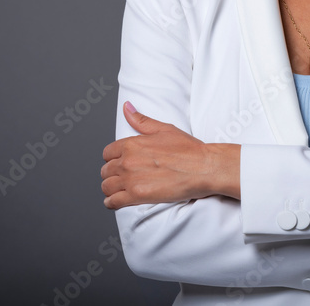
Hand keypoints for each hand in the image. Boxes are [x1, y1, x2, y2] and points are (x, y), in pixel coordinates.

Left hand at [101, 102, 238, 208]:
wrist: (203, 168)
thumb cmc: (188, 149)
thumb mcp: (164, 129)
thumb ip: (141, 120)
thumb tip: (127, 107)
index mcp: (132, 144)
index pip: (108, 153)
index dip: (114, 158)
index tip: (121, 162)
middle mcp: (128, 161)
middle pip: (106, 170)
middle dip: (112, 173)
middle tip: (123, 177)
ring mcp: (131, 179)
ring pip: (106, 186)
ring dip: (111, 188)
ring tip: (119, 189)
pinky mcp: (136, 196)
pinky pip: (113, 201)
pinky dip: (111, 202)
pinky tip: (116, 201)